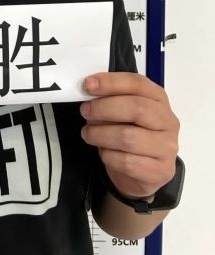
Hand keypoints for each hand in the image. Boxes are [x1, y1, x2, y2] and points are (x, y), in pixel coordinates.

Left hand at [80, 72, 178, 198]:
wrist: (141, 172)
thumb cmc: (129, 132)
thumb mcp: (121, 111)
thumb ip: (109, 98)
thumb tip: (89, 93)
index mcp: (158, 98)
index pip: (138, 84)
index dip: (111, 82)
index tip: (88, 84)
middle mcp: (168, 121)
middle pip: (137, 108)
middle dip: (104, 108)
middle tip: (85, 111)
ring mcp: (167, 147)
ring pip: (128, 138)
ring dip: (100, 134)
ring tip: (88, 133)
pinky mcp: (160, 171)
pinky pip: (127, 162)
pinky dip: (108, 155)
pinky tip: (104, 152)